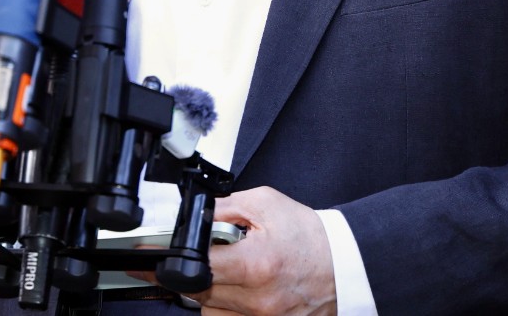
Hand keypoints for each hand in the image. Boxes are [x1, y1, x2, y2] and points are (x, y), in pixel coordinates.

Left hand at [186, 186, 338, 315]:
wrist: (344, 265)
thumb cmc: (310, 236)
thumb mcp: (265, 203)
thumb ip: (223, 208)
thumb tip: (192, 217)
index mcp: (255, 265)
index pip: (195, 267)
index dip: (176, 258)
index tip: (162, 257)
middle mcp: (257, 301)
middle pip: (197, 291)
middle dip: (197, 270)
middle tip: (214, 255)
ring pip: (209, 310)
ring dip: (211, 291)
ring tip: (233, 272)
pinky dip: (225, 307)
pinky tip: (241, 290)